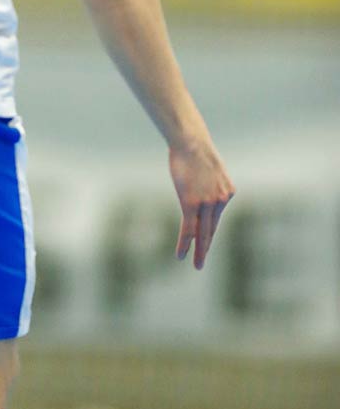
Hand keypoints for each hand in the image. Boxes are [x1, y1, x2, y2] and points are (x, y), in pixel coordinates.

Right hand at [169, 138, 234, 269]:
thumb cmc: (196, 152)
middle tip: (201, 264)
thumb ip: (210, 183)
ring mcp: (207, 204)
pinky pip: (189, 229)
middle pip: (211, 230)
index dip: (208, 232)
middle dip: (206, 248)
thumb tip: (203, 185)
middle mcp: (221, 201)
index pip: (215, 218)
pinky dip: (185, 244)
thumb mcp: (210, 169)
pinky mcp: (192, 204)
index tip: (204, 243)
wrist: (191, 143)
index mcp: (227, 193)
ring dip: (200, 251)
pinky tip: (181, 255)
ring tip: (197, 265)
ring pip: (202, 232)